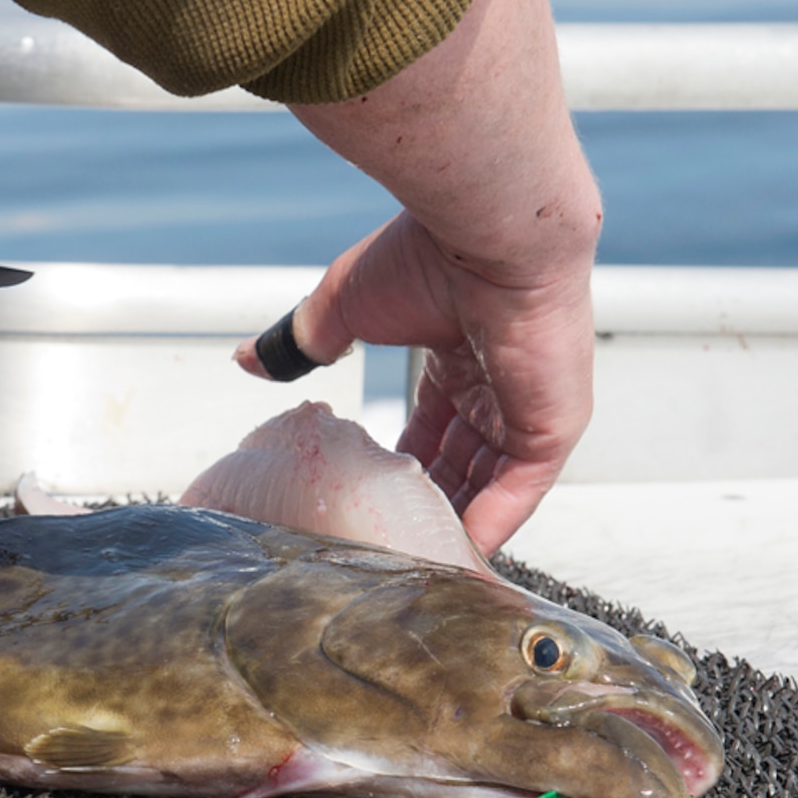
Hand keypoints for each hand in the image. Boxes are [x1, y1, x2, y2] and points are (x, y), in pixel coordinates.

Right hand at [240, 209, 593, 556]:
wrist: (486, 233)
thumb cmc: (426, 253)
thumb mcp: (343, 307)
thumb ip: (302, 342)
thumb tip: (248, 360)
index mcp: (460, 355)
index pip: (432, 430)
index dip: (403, 468)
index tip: (372, 499)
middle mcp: (499, 386)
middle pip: (461, 465)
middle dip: (426, 505)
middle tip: (389, 543)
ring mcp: (528, 409)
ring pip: (488, 486)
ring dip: (454, 526)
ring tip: (414, 564)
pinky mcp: (550, 427)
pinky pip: (518, 494)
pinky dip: (486, 526)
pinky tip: (453, 558)